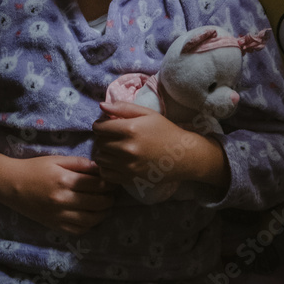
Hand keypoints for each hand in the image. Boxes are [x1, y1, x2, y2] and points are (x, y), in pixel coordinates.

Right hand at [0, 149, 117, 234]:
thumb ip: (80, 164)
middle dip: (110, 198)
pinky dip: (89, 225)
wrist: (11, 185)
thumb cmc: (34, 168)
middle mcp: (63, 200)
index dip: (110, 183)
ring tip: (106, 206)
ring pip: (91, 220)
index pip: (97, 184)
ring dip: (103, 213)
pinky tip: (92, 217)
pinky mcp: (54, 225)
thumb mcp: (57, 159)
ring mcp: (59, 215)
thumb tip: (100, 168)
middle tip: (113, 193)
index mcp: (65, 180)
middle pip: (98, 203)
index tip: (114, 180)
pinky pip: (78, 230)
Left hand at [93, 100, 226, 188]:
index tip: (106, 125)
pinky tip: (115, 162)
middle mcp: (127, 149)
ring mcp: (128, 166)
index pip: (99, 127)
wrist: (184, 155)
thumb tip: (101, 105)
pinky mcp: (130, 178)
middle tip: (112, 136)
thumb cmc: (166, 130)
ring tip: (114, 148)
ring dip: (104, 152)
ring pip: (100, 158)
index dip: (100, 124)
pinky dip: (106, 167)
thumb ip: (123, 108)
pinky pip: (106, 174)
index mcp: (130, 129)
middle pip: (99, 143)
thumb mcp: (147, 114)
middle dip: (102, 137)